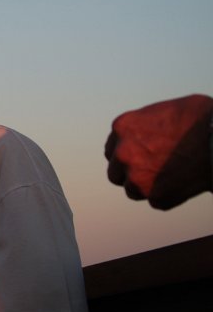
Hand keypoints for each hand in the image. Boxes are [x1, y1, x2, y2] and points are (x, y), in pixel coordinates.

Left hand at [105, 94, 212, 209]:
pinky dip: (167, 196)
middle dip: (131, 172)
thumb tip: (150, 132)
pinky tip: (182, 185)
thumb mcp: (163, 110)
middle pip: (116, 172)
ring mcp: (137, 176)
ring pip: (132, 189)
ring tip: (169, 178)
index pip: (112, 149)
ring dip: (147, 186)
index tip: (140, 157)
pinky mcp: (155, 196)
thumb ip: (146, 124)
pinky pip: (156, 201)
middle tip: (152, 171)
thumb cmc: (199, 118)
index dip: (128, 154)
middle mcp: (123, 153)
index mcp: (122, 127)